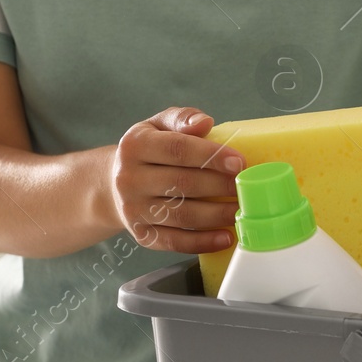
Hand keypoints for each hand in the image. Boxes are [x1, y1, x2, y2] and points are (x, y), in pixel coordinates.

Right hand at [110, 106, 242, 252]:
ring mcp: (133, 209)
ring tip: (242, 212)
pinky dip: (203, 242)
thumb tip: (204, 122)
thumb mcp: (158, 125)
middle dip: (221, 187)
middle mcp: (130, 178)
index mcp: (135, 146)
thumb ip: (182, 119)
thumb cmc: (147, 152)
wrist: (113, 183)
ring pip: (182, 215)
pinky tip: (225, 237)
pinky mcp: (141, 234)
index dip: (212, 156)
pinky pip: (175, 241)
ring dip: (217, 215)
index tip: (239, 163)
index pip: (178, 149)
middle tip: (248, 188)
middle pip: (183, 183)